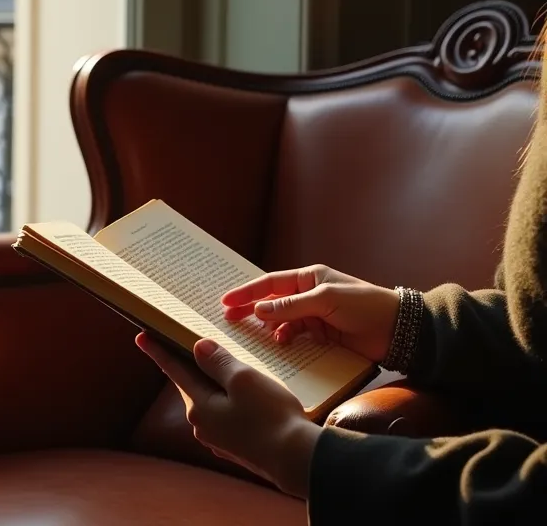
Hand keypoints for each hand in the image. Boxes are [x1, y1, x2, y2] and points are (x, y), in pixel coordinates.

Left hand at [135, 333, 320, 497]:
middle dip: (192, 366)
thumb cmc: (270, 417)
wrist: (298, 461)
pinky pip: (227, 414)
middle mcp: (202, 425)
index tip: (141, 336)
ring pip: (212, 401)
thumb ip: (217, 362)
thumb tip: (197, 347)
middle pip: (193, 385)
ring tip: (226, 367)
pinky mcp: (237, 445)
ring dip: (215, 384)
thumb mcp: (243, 379)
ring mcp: (219, 438)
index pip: (174, 370)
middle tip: (190, 345)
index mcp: (199, 407)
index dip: (159, 350)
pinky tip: (245, 396)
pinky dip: (230, 400)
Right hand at [221, 265, 400, 361]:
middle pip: (272, 302)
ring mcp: (315, 316)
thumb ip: (291, 306)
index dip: (247, 292)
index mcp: (310, 279)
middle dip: (251, 310)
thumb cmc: (365, 306)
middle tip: (229, 320)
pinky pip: (296, 336)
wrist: (399, 331)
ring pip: (282, 321)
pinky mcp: (322, 335)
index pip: (270, 283)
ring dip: (271, 328)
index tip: (225, 302)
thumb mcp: (326, 301)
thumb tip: (258, 310)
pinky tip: (283, 344)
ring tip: (259, 337)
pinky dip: (288, 340)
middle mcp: (309, 295)